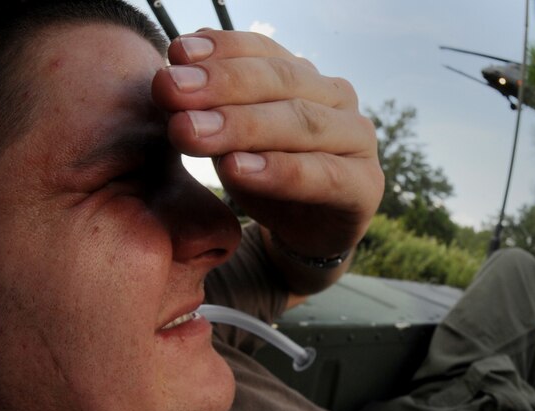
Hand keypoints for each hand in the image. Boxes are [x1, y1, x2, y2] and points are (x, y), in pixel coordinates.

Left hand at [151, 30, 382, 257]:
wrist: (306, 237)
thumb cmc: (266, 178)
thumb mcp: (230, 140)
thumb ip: (208, 111)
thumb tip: (173, 74)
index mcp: (305, 76)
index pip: (263, 52)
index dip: (221, 49)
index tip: (174, 53)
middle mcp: (337, 98)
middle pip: (280, 81)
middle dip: (220, 84)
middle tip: (169, 89)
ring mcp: (358, 140)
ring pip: (301, 123)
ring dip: (241, 125)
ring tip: (189, 131)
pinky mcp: (365, 185)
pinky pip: (321, 174)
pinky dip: (278, 171)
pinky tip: (238, 169)